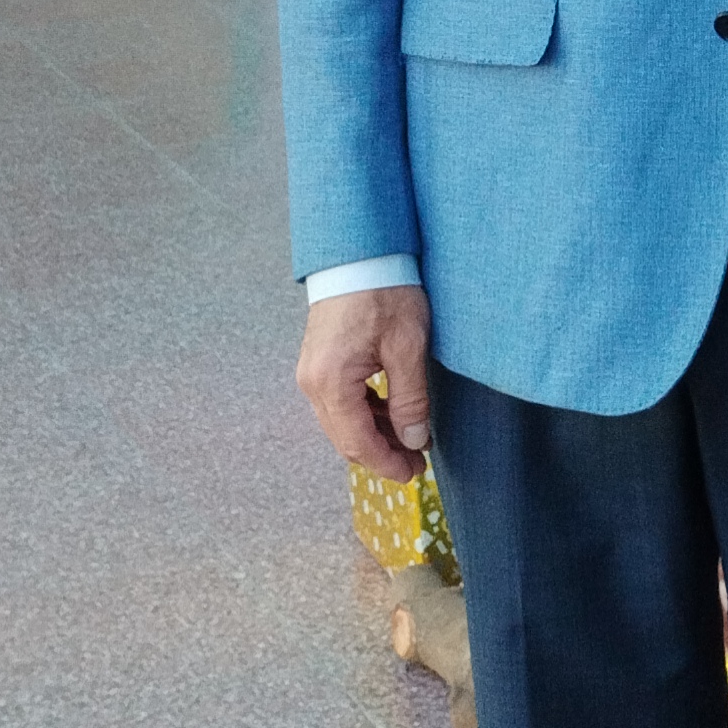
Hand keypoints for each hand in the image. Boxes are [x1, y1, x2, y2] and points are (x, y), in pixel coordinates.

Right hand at [298, 284, 436, 482]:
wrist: (360, 253)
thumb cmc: (384, 292)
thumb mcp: (407, 347)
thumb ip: (409, 399)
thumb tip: (413, 440)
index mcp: (331, 382)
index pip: (357, 443)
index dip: (386, 464)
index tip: (413, 474)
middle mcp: (313, 382)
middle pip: (345, 438)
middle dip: (380, 454)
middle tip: (415, 462)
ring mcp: (312, 372)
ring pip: (342, 422)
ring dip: (374, 435)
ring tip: (409, 438)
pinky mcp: (319, 362)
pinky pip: (340, 402)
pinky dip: (365, 414)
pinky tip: (391, 412)